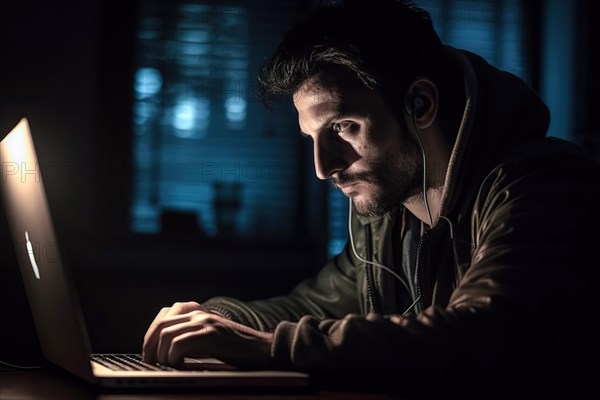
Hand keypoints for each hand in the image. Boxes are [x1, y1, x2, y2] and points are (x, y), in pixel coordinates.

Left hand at [142, 301, 272, 368]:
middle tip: (152, 363)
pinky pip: (179, 343)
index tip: (149, 353)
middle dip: (150, 346)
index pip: (164, 316)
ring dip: (162, 354)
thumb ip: (192, 335)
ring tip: (168, 365)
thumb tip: (166, 350)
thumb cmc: (237, 348)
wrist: (263, 349)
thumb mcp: (211, 336)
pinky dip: (174, 357)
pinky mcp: (210, 334)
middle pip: (161, 325)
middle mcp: (199, 313)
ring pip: (166, 334)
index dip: (151, 335)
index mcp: (198, 312)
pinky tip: (181, 365)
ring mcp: (205, 322)